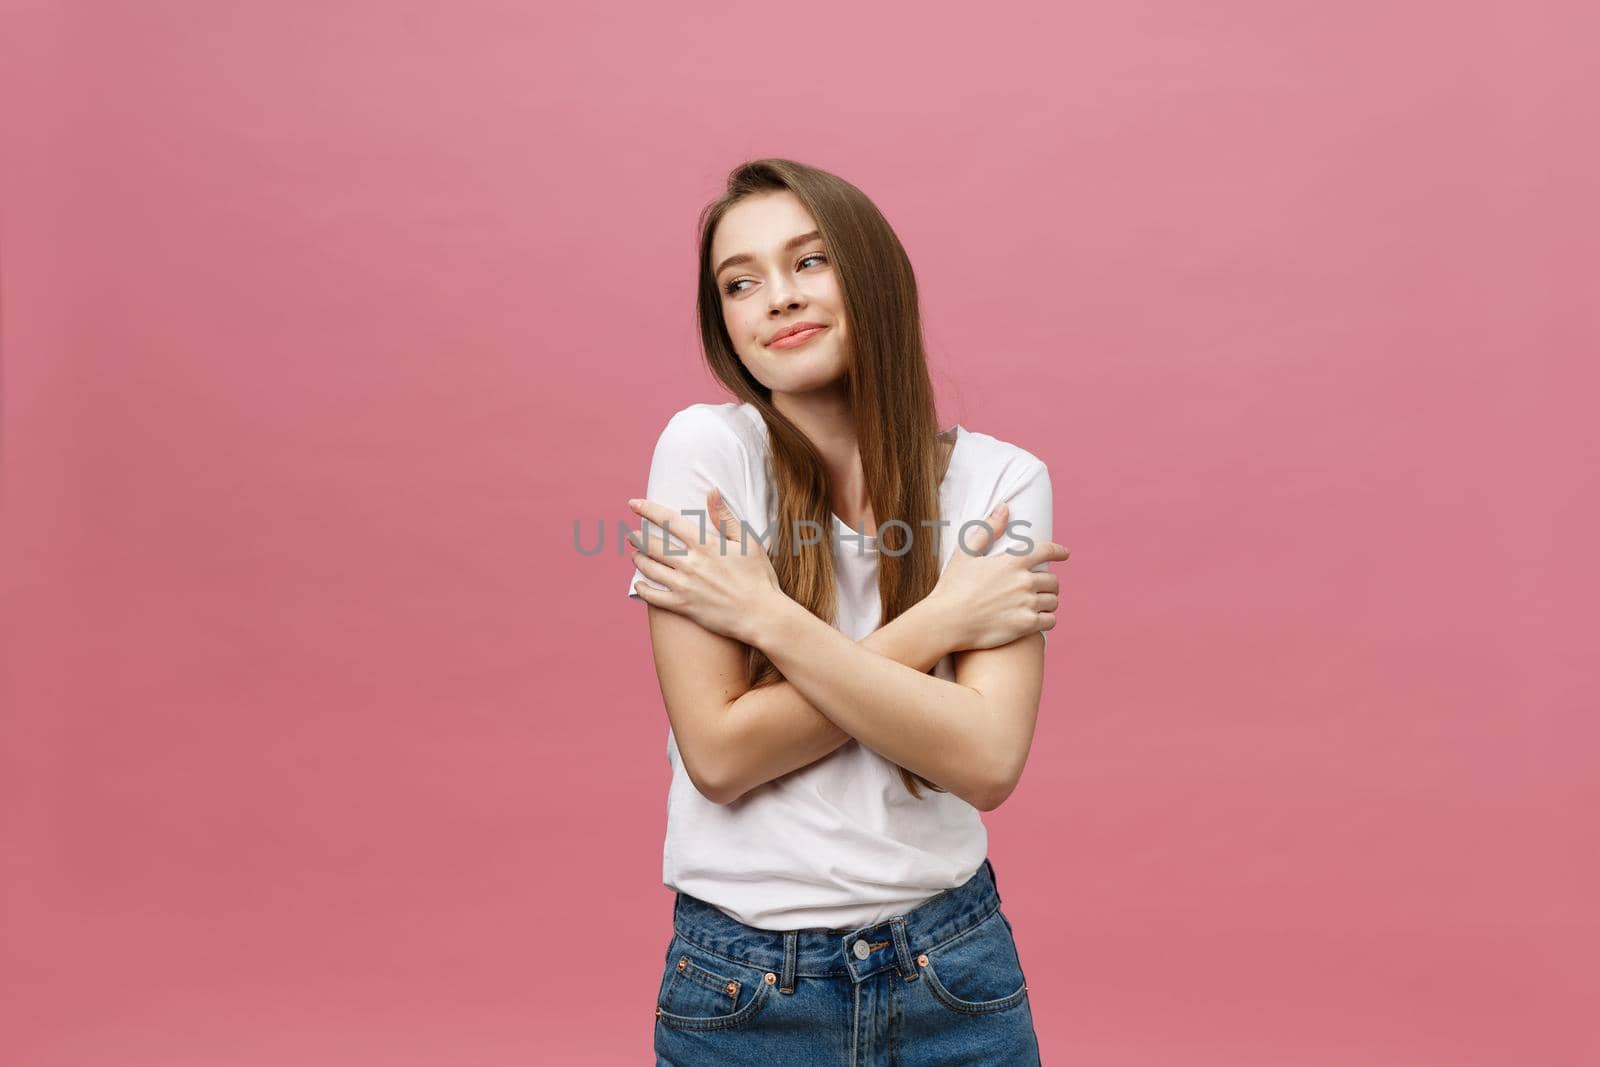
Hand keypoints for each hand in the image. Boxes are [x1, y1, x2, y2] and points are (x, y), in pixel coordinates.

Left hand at [626, 488, 783, 645]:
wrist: (761, 614)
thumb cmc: (758, 577)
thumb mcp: (747, 541)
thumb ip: (725, 517)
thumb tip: (712, 491)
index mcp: (705, 544)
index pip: (669, 520)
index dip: (648, 510)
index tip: (634, 503)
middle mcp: (691, 563)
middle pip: (652, 545)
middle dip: (637, 537)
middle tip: (630, 534)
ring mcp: (685, 585)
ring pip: (649, 569)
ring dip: (637, 559)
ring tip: (633, 554)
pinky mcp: (684, 606)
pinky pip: (654, 597)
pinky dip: (643, 589)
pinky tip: (638, 584)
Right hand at [928, 501, 1069, 649]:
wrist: (946, 622)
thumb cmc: (953, 586)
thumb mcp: (966, 552)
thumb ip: (988, 529)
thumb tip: (1005, 507)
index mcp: (1013, 561)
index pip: (1047, 551)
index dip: (1059, 551)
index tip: (1066, 553)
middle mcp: (1024, 581)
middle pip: (1053, 580)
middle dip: (1049, 583)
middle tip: (1042, 588)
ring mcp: (1027, 604)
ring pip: (1053, 601)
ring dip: (1049, 601)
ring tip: (1041, 604)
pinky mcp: (1026, 625)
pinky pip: (1051, 620)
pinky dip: (1047, 619)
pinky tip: (1039, 619)